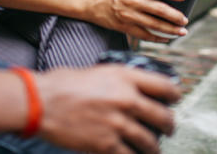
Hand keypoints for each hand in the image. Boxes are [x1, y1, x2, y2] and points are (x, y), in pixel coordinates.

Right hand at [37, 65, 180, 153]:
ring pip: (150, 141)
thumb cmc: (62, 84)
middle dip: (169, 126)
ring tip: (154, 148)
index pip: (165, 87)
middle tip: (169, 128)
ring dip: (155, 147)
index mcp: (125, 77)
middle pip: (163, 116)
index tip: (175, 100)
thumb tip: (129, 87)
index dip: (175, 95)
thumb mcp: (97, 71)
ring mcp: (118, 123)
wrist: (41, 102)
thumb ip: (118, 80)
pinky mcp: (107, 144)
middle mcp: (127, 99)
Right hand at [80, 0, 188, 41]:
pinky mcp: (123, 26)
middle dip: (175, 16)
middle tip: (185, 20)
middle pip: (158, 9)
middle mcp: (130, 0)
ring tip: (181, 31)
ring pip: (153, 24)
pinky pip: (143, 35)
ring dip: (170, 29)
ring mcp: (127, 15)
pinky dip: (156, 38)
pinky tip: (165, 39)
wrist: (86, 0)